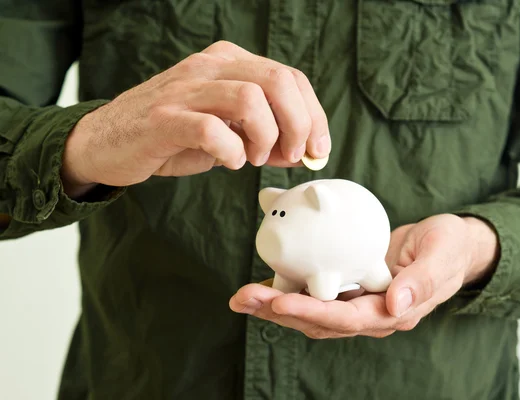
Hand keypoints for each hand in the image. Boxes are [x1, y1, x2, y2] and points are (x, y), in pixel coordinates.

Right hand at [61, 41, 330, 196]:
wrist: (107, 142)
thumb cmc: (171, 136)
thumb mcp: (226, 131)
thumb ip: (264, 136)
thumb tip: (303, 151)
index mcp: (229, 63)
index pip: (289, 77)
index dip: (314, 115)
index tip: (318, 149)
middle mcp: (209, 67)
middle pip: (277, 80)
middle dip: (298, 124)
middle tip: (291, 155)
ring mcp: (185, 89)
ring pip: (250, 98)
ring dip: (265, 137)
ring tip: (254, 158)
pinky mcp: (164, 117)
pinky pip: (212, 129)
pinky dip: (232, 152)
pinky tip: (229, 161)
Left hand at [229, 214, 498, 338]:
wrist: (448, 244)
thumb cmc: (449, 248)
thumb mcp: (443, 257)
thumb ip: (423, 282)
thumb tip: (395, 304)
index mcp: (392, 313)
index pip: (345, 318)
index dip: (310, 311)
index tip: (277, 301)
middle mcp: (370, 314)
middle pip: (318, 319)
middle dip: (278, 310)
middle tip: (243, 298)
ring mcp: (358, 302)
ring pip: (311, 309)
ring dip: (275, 304)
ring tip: (242, 295)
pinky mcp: (349, 286)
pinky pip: (315, 291)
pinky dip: (289, 287)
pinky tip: (265, 279)